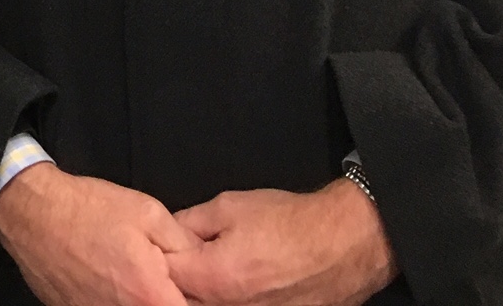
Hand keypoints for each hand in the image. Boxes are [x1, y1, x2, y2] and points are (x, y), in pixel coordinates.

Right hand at [0, 163, 200, 305]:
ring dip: (142, 299)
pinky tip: (109, 279)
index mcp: (152, 297)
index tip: (195, 286)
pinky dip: (117, 300)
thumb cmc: (89, 210)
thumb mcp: (149, 214)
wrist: (31, 213)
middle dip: (170, 297)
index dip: (200, 299)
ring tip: (130, 273)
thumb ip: (186, 246)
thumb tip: (206, 265)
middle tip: (160, 275)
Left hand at [167, 181, 395, 305]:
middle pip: (185, 302)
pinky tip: (239, 288)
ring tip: (217, 275)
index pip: (163, 277)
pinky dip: (230, 302)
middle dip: (176, 285)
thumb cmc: (291, 221)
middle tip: (182, 266)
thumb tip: (168, 233)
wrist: (347, 242)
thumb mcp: (229, 206)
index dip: (156, 262)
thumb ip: (190, 222)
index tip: (155, 252)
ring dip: (203, 297)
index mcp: (214, 277)